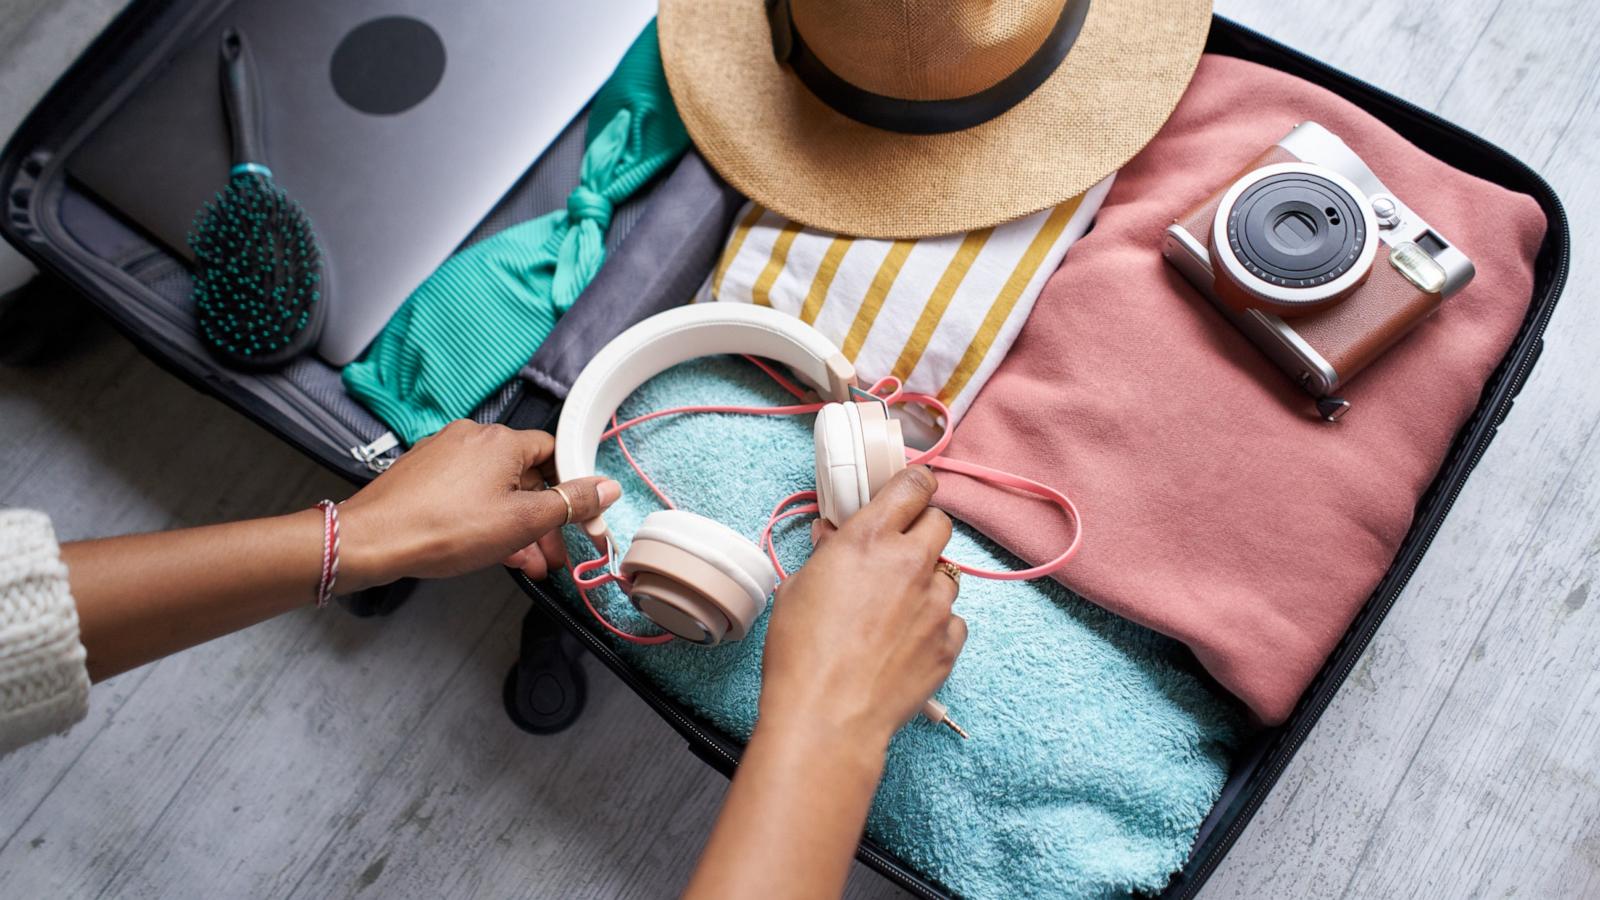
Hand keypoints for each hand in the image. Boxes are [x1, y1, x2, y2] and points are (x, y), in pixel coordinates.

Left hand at [336, 420, 620, 588]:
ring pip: (495, 490)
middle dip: (543, 518)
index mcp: (502, 441)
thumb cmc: (445, 528)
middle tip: (555, 553)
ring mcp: (444, 455)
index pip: (554, 453)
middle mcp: (473, 438)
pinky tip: (493, 552)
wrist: (373, 541)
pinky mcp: (422, 475)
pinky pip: (467, 494)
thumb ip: (570, 503)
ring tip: (528, 563)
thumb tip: (607, 487)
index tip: (580, 518)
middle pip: (525, 475)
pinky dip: (485, 519)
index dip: (571, 488)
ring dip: (516, 525)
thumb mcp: (523, 521)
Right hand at [759, 466, 966, 749]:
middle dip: (922, 530)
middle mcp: (911, 563)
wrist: (828, 716)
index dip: (915, 484)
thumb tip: (834, 536)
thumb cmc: (801, 652)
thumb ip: (826, 554)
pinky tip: (907, 640)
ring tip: (898, 606)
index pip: (914, 485)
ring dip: (928, 580)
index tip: (912, 490)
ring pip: (949, 573)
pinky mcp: (948, 643)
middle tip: (898, 550)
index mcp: (870, 539)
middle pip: (940, 523)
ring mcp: (936, 605)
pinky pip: (953, 619)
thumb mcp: (798, 588)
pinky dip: (936, 624)